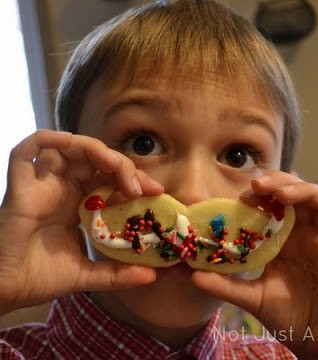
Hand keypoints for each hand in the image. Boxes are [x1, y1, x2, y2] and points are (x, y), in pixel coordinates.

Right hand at [0, 130, 161, 314]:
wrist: (5, 291)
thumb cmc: (39, 278)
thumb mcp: (88, 274)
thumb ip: (119, 274)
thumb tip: (153, 276)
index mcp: (79, 204)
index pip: (112, 179)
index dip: (135, 179)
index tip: (158, 192)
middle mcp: (62, 189)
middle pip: (97, 160)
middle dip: (124, 166)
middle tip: (142, 187)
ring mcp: (41, 185)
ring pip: (69, 148)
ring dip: (96, 149)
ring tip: (116, 166)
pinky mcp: (20, 187)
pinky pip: (26, 151)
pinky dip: (47, 139)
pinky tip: (68, 142)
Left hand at [191, 171, 317, 357]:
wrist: (314, 343)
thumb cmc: (288, 317)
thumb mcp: (252, 298)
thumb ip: (225, 285)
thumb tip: (191, 273)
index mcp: (285, 238)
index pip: (274, 203)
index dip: (260, 194)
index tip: (241, 195)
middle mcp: (307, 233)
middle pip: (298, 194)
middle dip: (279, 183)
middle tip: (258, 185)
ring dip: (304, 191)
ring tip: (282, 193)